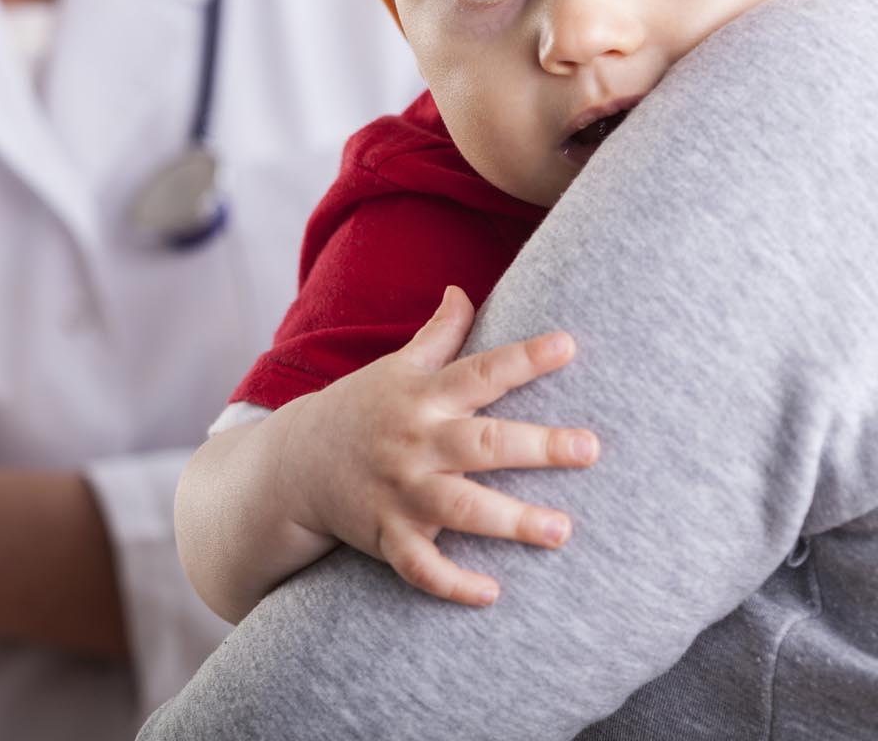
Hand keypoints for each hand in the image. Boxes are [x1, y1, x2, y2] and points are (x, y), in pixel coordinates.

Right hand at [281, 286, 596, 606]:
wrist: (294, 463)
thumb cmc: (359, 409)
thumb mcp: (394, 368)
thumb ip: (437, 334)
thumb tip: (463, 289)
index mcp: (422, 397)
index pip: (480, 371)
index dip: (524, 358)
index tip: (569, 345)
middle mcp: (415, 443)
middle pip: (481, 443)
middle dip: (536, 446)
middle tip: (588, 449)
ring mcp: (400, 491)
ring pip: (460, 509)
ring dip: (511, 521)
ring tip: (561, 530)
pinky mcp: (386, 535)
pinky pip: (420, 566)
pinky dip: (451, 583)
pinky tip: (491, 593)